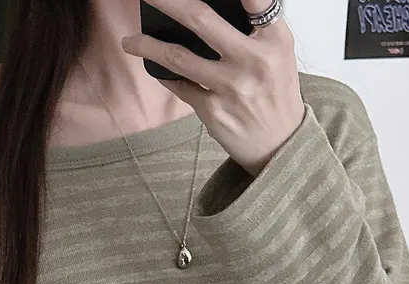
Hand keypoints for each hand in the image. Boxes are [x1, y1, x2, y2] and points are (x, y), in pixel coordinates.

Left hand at [122, 0, 304, 176]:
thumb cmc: (275, 90)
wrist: (279, 144)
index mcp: (273, 39)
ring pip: (178, 57)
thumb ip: (256, 23)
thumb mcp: (279, 50)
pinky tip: (153, 66)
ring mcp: (230, 87)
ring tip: (128, 40)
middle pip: (201, 19)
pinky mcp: (213, 111)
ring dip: (147, 45)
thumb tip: (216, 3)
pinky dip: (164, 74)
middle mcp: (252, 61)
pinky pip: (179, 86)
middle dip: (167, 2)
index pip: (255, 0)